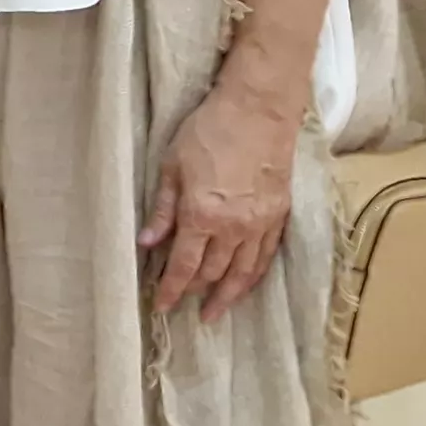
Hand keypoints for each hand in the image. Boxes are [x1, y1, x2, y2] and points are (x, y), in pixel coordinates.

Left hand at [145, 81, 301, 320]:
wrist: (258, 111)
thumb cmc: (208, 132)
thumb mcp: (171, 166)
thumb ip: (162, 210)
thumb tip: (146, 244)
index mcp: (201, 215)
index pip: (183, 266)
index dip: (171, 290)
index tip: (161, 306)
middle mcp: (233, 228)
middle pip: (212, 272)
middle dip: (195, 292)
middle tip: (183, 304)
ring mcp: (260, 224)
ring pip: (243, 272)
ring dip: (228, 296)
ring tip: (215, 313)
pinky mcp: (279, 215)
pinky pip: (266, 257)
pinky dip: (254, 276)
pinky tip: (245, 284)